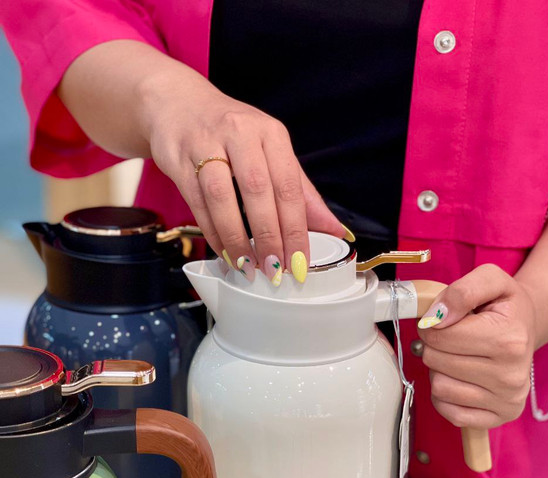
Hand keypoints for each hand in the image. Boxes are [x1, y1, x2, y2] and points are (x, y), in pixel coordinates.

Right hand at [143, 68, 343, 282]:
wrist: (178, 104)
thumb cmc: (232, 134)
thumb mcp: (272, 153)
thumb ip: (301, 193)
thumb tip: (335, 229)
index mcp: (270, 133)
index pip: (288, 185)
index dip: (296, 227)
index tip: (300, 260)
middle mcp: (240, 133)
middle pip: (257, 190)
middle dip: (268, 235)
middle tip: (274, 268)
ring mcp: (205, 144)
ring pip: (222, 197)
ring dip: (236, 237)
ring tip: (248, 266)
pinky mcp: (178, 159)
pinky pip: (197, 202)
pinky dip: (212, 233)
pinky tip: (225, 252)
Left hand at [417, 264, 535, 428]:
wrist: (526, 327)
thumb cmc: (505, 306)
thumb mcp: (490, 279)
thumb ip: (461, 291)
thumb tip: (435, 318)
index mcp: (509, 339)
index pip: (439, 336)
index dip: (431, 325)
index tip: (442, 321)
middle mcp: (511, 375)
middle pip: (436, 362)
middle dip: (434, 347)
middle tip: (451, 340)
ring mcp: (507, 400)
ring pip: (439, 388)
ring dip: (439, 370)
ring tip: (457, 358)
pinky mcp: (499, 417)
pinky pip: (450, 413)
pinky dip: (445, 396)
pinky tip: (458, 379)